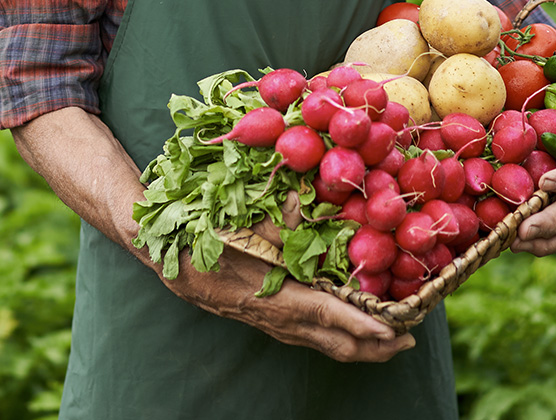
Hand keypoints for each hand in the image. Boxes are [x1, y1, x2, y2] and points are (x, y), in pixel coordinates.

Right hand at [11, 108, 414, 362]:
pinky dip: (327, 332)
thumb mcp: (236, 211)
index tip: (393, 331)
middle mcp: (259, 309)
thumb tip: (321, 211)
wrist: (150, 232)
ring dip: (350, 343)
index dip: (357, 322)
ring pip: (311, 339)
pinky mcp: (252, 309)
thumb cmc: (193, 216)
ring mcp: (254, 315)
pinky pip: (297, 330)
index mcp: (256, 286)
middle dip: (366, 344)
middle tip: (405, 343)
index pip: (318, 310)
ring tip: (386, 343)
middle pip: (322, 336)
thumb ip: (280, 218)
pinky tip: (343, 329)